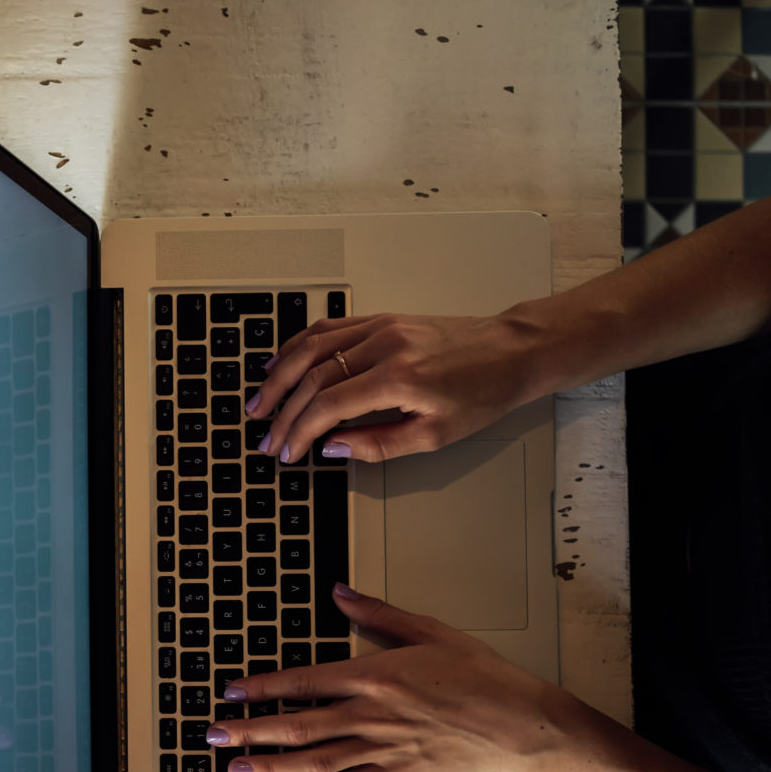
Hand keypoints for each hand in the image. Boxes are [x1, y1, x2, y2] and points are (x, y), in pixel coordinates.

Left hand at [204, 584, 572, 771]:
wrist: (517, 721)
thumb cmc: (478, 674)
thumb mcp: (429, 630)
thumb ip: (378, 613)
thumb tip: (339, 592)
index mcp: (373, 675)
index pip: (303, 682)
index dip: (262, 688)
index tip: (231, 693)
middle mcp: (370, 714)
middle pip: (297, 725)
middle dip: (249, 731)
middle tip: (213, 736)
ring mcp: (382, 748)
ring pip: (314, 760)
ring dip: (270, 766)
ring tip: (236, 770)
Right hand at [249, 312, 542, 464]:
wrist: (511, 351)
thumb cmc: (481, 394)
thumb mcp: (435, 435)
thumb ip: (378, 444)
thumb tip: (333, 448)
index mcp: (398, 379)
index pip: (328, 406)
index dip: (299, 431)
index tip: (286, 452)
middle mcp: (384, 347)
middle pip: (312, 376)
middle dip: (282, 409)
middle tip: (264, 435)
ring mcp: (381, 328)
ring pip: (312, 347)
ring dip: (280, 375)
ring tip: (260, 400)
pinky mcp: (383, 320)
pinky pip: (329, 329)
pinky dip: (299, 345)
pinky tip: (282, 361)